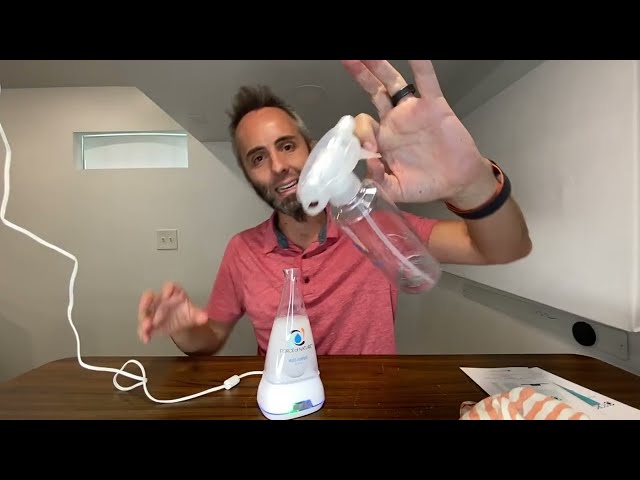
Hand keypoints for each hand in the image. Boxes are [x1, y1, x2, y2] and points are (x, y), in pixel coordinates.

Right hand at [137, 282, 208, 343]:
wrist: (181, 322)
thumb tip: (204, 318)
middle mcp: (160, 300)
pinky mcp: (149, 323)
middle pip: (149, 296)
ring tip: (147, 327)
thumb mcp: (194, 313)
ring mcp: (153, 311)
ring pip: (144, 312)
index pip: (169, 287)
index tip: (166, 296)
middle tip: (147, 309)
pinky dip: (143, 332)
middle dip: (146, 303)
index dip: (167, 290)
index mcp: (173, 293)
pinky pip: (143, 326)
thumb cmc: (186, 312)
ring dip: (143, 319)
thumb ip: (199, 315)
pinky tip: (146, 339)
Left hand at [341, 60, 497, 207]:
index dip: (361, 134)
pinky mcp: (433, 106)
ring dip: (378, 66)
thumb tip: (370, 168)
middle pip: (372, 91)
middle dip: (359, 75)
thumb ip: (380, 182)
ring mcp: (412, 111)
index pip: (362, 126)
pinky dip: (420, 65)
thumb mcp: (396, 190)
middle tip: (346, 58)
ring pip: (391, 82)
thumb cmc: (426, 185)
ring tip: (364, 55)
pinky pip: (426, 81)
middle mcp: (394, 121)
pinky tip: (414, 55)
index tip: (370, 151)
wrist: (457, 182)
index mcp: (382, 140)